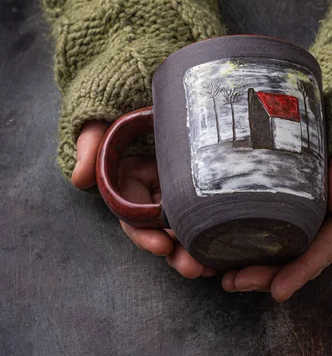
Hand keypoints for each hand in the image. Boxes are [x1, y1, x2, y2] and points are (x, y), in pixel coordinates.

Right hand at [71, 121, 216, 277]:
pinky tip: (228, 243)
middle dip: (176, 252)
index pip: (132, 217)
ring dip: (196, 247)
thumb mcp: (98, 121)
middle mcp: (149, 190)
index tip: (162, 245)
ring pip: (183, 224)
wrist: (140, 87)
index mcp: (126, 183)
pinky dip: (211, 226)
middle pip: (161, 229)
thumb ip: (90, 144)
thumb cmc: (118, 106)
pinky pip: (201, 208)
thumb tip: (79, 178)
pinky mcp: (194, 181)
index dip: (145, 235)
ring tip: (213, 266)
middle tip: (195, 268)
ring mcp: (172, 187)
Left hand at [221, 139, 331, 301]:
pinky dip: (250, 249)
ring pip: (283, 254)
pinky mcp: (292, 214)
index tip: (278, 291)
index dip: (301, 271)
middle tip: (236, 282)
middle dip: (267, 276)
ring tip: (226, 280)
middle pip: (298, 259)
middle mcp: (328, 226)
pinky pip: (272, 236)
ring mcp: (309, 222)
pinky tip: (224, 258)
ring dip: (254, 270)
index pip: (325, 249)